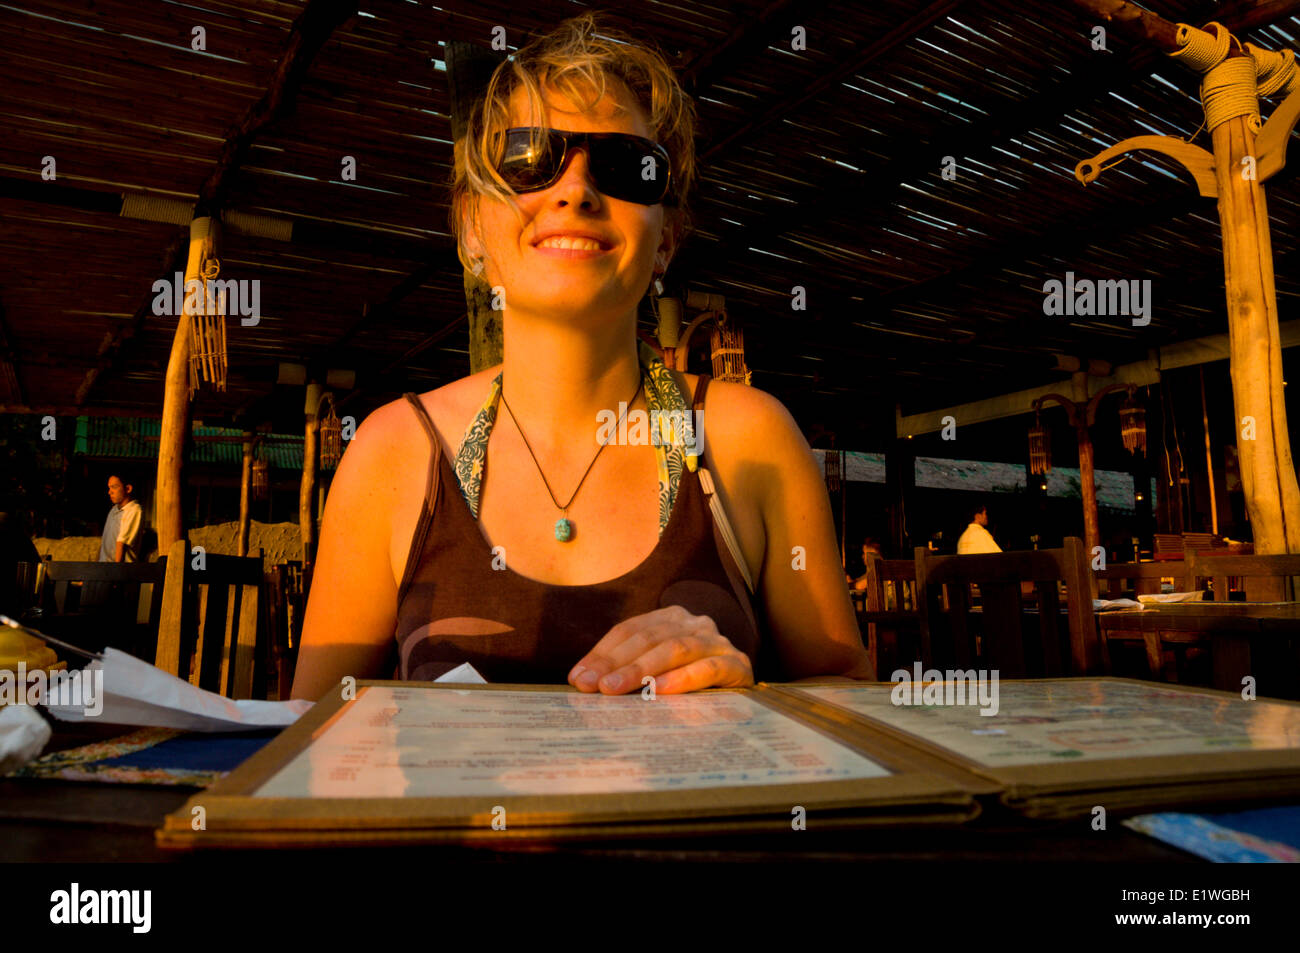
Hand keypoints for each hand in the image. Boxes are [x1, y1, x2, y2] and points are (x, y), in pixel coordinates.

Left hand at [568, 605, 753, 694]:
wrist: (745, 697)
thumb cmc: (690, 685)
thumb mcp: (655, 671)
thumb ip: (626, 669)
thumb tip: (581, 680)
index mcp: (671, 618)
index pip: (630, 630)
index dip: (601, 653)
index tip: (578, 677)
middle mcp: (694, 624)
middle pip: (649, 638)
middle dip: (615, 662)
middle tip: (591, 686)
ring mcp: (718, 642)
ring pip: (675, 649)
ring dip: (641, 669)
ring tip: (614, 688)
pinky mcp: (738, 665)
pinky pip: (708, 668)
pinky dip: (683, 678)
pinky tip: (661, 690)